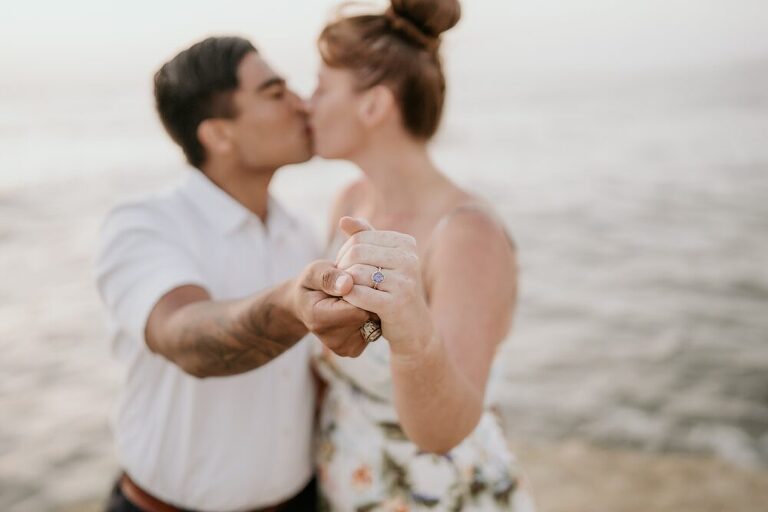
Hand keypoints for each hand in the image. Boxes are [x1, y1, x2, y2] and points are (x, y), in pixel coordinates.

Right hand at [291, 260, 372, 356]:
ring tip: (351, 300)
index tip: (351, 280)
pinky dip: (368, 317)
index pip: (357, 307)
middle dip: (366, 298)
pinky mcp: (354, 350)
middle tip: (352, 289)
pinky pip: (374, 328)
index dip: (360, 289)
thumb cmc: (312, 284)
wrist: (307, 306)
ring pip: (374, 322)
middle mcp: (333, 341)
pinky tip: (355, 311)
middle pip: (368, 315)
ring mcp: (345, 348)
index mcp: (319, 320)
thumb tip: (348, 284)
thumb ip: (328, 276)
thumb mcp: (315, 272)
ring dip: (368, 307)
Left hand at [334, 217, 433, 355]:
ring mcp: (405, 281)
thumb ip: (365, 238)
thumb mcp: (383, 261)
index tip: (345, 268)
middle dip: (342, 267)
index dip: (345, 253)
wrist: (414, 329)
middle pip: (356, 252)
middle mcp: (409, 259)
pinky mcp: (396, 304)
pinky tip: (350, 301)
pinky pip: (358, 293)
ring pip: (356, 273)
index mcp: (406, 244)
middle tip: (341, 282)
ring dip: (344, 284)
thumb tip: (344, 220)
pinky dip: (349, 297)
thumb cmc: (394, 292)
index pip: (361, 238)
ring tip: (348, 292)